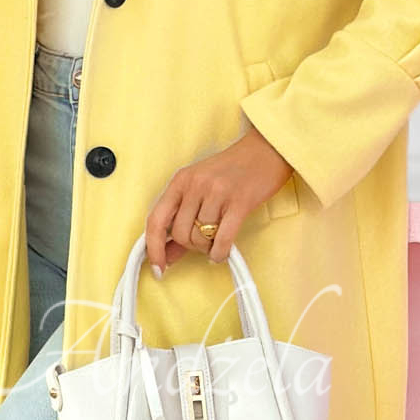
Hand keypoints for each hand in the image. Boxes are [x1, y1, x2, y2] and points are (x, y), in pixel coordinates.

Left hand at [144, 127, 294, 275]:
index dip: (153, 248)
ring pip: (200, 238)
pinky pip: (222, 238)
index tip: (158, 268)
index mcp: (181, 180)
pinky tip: (222, 252)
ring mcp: (217, 192)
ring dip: (207, 248)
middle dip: (190, 247)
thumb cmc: (232, 170)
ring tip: (216, 241)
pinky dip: (220, 252)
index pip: (156, 220)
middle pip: (180, 233)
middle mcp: (195, 185)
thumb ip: (181, 218)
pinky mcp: (240, 202)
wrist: (266, 151)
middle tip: (204, 243)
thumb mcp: (200, 188)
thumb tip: (167, 254)